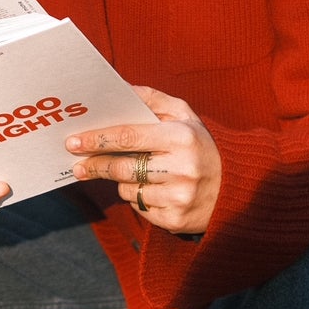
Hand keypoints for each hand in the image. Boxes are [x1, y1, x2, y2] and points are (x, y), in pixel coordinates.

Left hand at [67, 87, 221, 235]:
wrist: (235, 186)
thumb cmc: (201, 144)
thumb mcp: (184, 115)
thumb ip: (152, 99)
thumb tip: (119, 88)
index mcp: (181, 137)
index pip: (129, 137)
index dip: (98, 140)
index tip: (74, 142)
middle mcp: (181, 168)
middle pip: (122, 168)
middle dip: (96, 165)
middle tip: (78, 165)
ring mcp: (179, 197)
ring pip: (128, 190)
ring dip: (123, 182)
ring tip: (138, 173)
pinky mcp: (175, 220)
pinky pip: (139, 208)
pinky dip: (139, 198)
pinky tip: (154, 190)